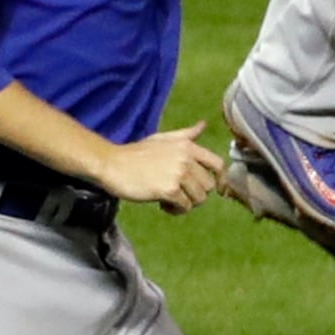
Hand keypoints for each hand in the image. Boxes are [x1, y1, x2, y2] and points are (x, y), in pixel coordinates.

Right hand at [90, 123, 225, 212]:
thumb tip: (203, 125)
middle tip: (178, 194)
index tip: (217, 191)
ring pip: (199, 198)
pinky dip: (175, 210)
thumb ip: (186, 135)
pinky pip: (184, 206)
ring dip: (185, 204)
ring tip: (168, 199)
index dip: (222, 180)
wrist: (111, 164)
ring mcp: (178, 174)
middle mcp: (186, 158)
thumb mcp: (163, 139)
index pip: (218, 164)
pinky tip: (162, 204)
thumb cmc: (136, 153)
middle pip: (209, 186)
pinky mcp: (169, 189)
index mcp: (187, 146)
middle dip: (196, 194)